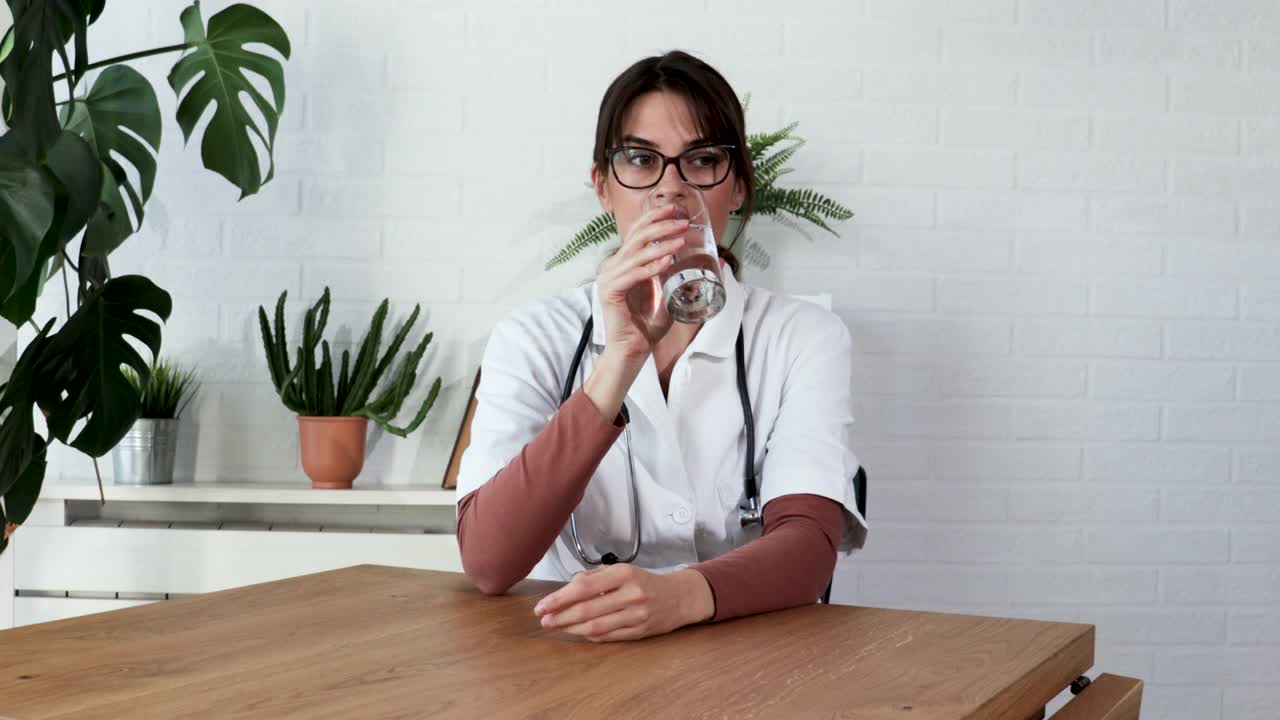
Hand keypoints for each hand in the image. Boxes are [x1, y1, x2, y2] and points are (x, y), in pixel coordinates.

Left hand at [534, 565, 713, 642]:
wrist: (680, 597)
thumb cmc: (645, 582)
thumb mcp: (623, 570)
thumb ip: (595, 577)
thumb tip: (567, 587)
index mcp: (624, 573)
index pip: (584, 587)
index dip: (559, 598)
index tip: (542, 605)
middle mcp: (631, 594)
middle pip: (586, 609)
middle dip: (560, 616)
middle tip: (544, 620)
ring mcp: (637, 615)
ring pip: (595, 626)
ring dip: (571, 628)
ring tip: (557, 626)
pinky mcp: (639, 632)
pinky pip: (607, 636)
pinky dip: (589, 635)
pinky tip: (578, 632)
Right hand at [597, 204, 687, 359]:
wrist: (633, 348)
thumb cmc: (649, 323)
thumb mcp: (671, 291)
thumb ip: (685, 274)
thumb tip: (716, 258)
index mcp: (624, 262)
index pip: (638, 231)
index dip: (656, 217)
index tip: (676, 209)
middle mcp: (613, 265)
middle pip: (637, 237)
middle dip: (662, 226)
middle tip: (683, 222)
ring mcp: (609, 278)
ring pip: (637, 253)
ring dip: (661, 245)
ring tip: (681, 240)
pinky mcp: (610, 292)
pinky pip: (633, 275)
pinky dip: (651, 267)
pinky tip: (667, 262)